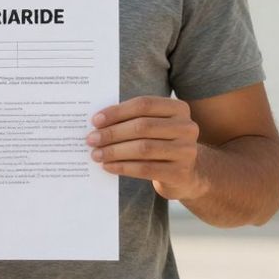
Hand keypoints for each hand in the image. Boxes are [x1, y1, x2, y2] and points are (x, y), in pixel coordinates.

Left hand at [87, 95, 207, 200]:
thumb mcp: (153, 126)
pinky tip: (108, 166)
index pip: (144, 104)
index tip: (95, 121)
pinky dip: (123, 167)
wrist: (186, 174)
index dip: (117, 111)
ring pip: (143, 148)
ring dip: (114, 151)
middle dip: (112, 133)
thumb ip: (132, 119)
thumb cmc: (160, 143)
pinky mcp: (180, 173)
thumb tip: (98, 123)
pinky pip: (146, 169)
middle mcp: (187, 127)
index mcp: (179, 109)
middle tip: (91, 139)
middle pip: (142, 126)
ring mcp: (187, 151)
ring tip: (96, 154)